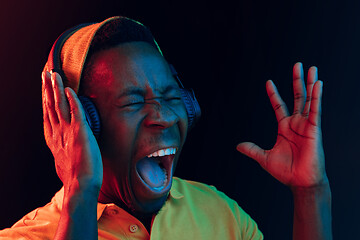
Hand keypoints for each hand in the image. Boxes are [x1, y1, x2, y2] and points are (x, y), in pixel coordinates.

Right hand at [42, 71, 102, 192]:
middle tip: (46, 74)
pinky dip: (72, 100)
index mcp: (54, 138)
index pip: (48, 114)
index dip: (46, 99)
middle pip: (50, 106)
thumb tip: (64, 145)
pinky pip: (75, 112)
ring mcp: (67, 132)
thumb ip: (63, 148)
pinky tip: (70, 89)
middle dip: (48, 88)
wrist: (80, 185)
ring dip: (56, 89)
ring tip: (54, 75)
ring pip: (59, 105)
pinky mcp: (80, 132)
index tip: (45, 88)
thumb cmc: (75, 176)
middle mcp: (57, 133)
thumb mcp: (64, 159)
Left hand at [237, 63, 326, 187]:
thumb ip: (252, 149)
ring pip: (308, 100)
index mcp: (284, 127)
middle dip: (297, 81)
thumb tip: (238, 145)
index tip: (269, 81)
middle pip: (297, 97)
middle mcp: (296, 123)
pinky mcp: (314, 130)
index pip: (278, 105)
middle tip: (297, 65)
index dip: (274, 94)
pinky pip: (316, 110)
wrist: (300, 182)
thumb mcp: (264, 158)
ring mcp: (306, 125)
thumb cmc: (286, 172)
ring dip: (310, 83)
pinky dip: (317, 97)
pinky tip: (318, 84)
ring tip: (312, 68)